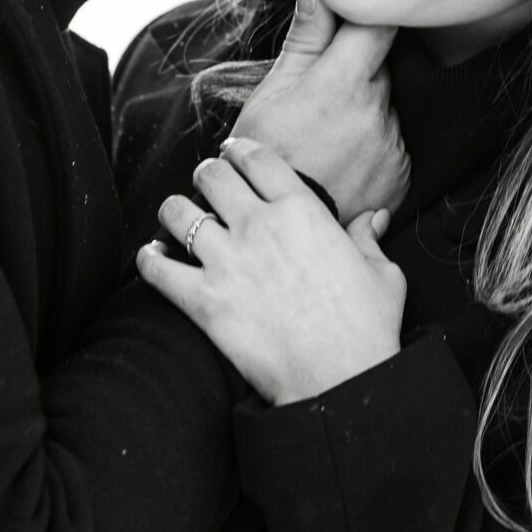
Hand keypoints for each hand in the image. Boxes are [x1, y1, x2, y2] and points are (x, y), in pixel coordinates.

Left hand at [138, 138, 406, 405]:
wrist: (338, 381)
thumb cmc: (366, 328)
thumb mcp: (382, 274)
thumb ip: (368, 238)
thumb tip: (374, 217)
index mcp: (302, 210)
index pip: (257, 158)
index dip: (240, 150)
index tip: (233, 154)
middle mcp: (259, 225)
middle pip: (211, 175)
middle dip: (206, 175)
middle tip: (207, 186)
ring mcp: (227, 261)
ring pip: (177, 212)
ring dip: (175, 212)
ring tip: (178, 220)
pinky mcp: (203, 300)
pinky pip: (157, 268)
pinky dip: (149, 259)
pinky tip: (154, 257)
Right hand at [231, 0, 407, 220]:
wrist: (277, 226)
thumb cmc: (265, 156)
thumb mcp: (272, 93)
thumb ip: (305, 40)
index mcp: (342, 84)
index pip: (380, 26)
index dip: (371, 18)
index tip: (357, 22)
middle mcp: (377, 112)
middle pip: (380, 69)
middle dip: (357, 72)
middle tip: (323, 98)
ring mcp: (393, 146)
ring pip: (387, 108)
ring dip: (367, 112)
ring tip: (329, 138)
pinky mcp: (401, 176)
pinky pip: (394, 144)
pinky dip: (375, 146)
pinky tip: (344, 161)